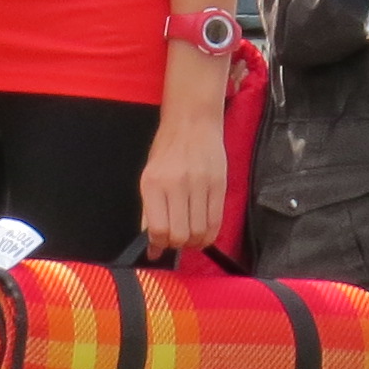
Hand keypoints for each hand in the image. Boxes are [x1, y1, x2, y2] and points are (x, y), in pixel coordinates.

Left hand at [139, 97, 227, 252]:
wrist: (192, 121)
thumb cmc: (168, 148)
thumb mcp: (150, 177)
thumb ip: (149, 212)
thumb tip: (153, 247)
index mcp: (154, 183)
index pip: (158, 229)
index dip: (159, 244)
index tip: (160, 246)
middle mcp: (176, 184)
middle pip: (180, 234)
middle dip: (178, 245)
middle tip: (176, 241)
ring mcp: (200, 183)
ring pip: (199, 231)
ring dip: (194, 242)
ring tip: (191, 237)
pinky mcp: (219, 183)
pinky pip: (217, 220)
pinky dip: (210, 234)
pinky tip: (205, 233)